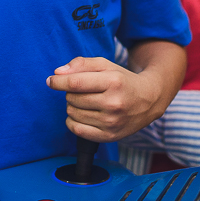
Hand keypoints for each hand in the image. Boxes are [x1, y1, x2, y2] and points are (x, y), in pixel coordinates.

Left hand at [46, 56, 162, 141]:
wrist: (149, 100)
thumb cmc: (123, 80)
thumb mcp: (106, 65)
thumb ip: (81, 64)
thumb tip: (57, 73)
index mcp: (113, 82)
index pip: (75, 83)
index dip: (58, 81)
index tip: (51, 80)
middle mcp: (113, 103)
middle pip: (72, 98)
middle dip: (71, 92)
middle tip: (82, 90)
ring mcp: (112, 122)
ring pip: (73, 114)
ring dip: (73, 106)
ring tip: (86, 102)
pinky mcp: (110, 136)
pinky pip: (77, 130)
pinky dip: (73, 122)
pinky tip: (82, 114)